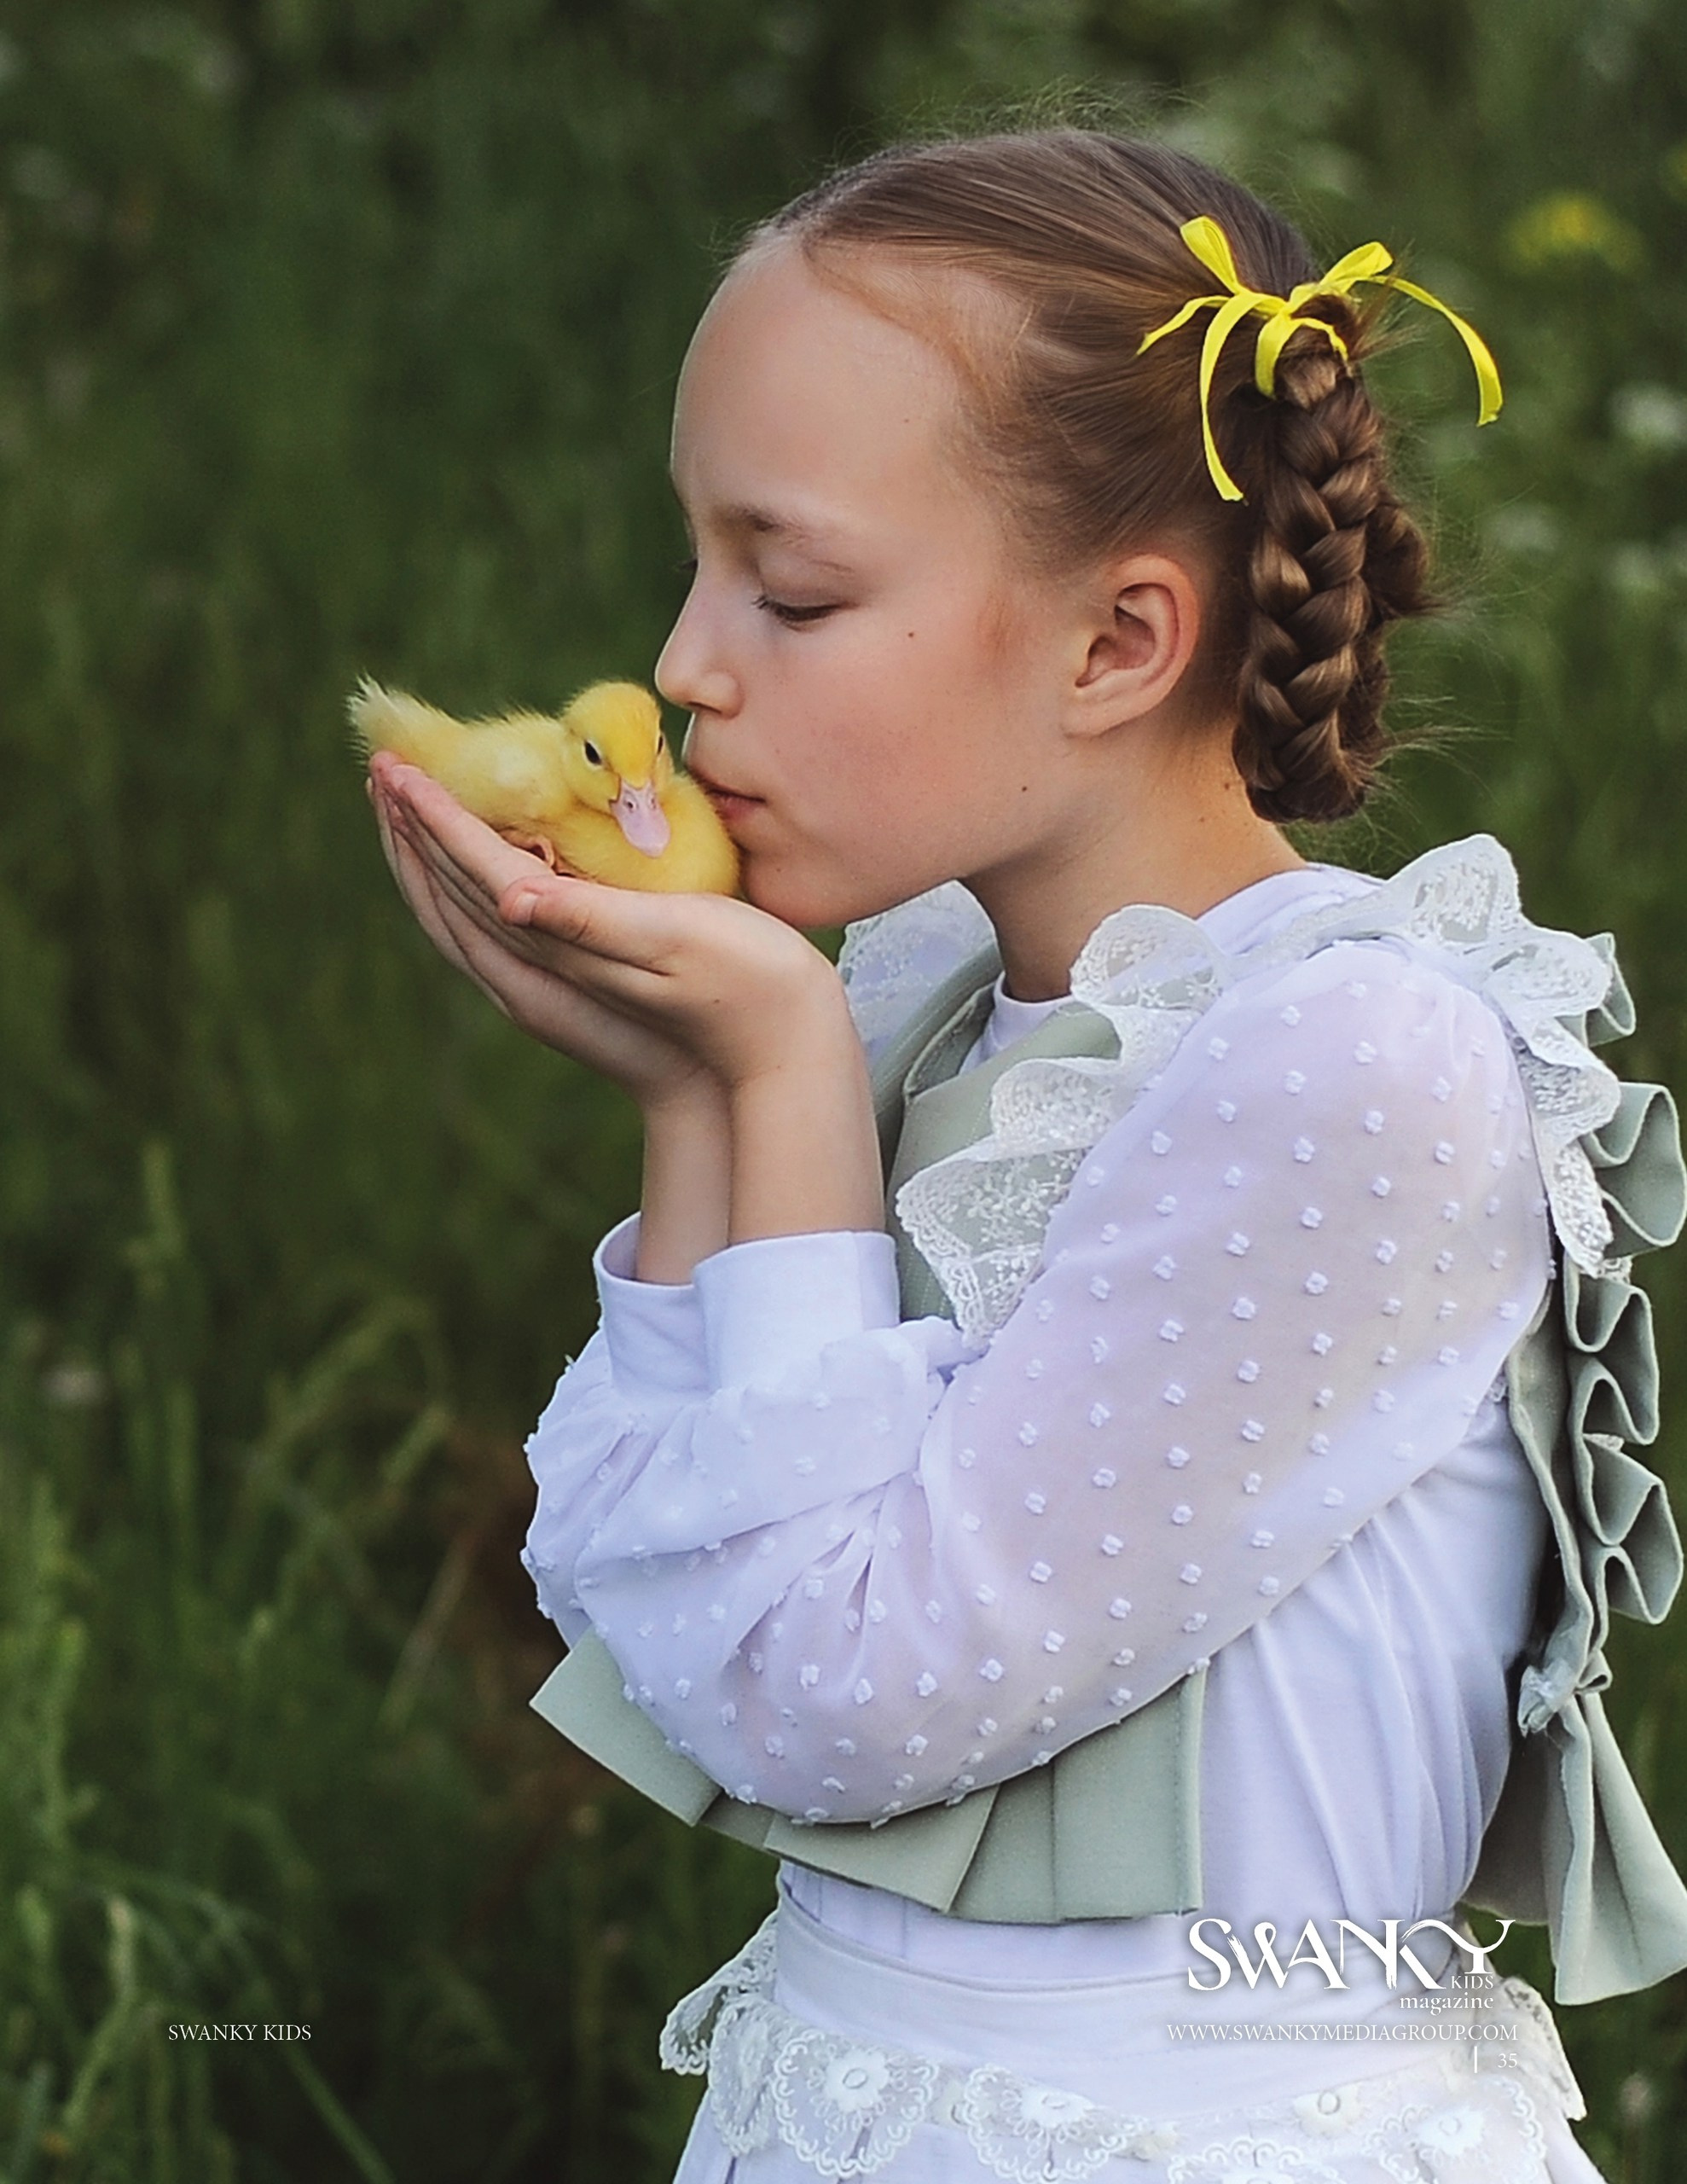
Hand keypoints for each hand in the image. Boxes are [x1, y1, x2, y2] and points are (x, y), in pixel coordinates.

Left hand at [370, 754, 852, 1098]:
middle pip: (450, 892)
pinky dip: (465, 886)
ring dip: (427, 857)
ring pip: (463, 914)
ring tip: (405, 807)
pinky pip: (493, 928)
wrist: (776, 1056)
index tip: (398, 763)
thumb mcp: (673, 939)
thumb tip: (511, 896)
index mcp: (561, 946)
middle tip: (380, 766)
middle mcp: (539, 972)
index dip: (434, 814)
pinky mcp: (570, 988)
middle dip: (411, 829)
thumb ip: (590, 917)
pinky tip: (478, 865)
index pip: (476, 867)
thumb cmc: (744, 983)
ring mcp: (550, 986)